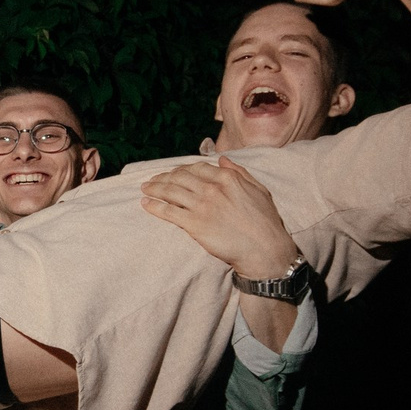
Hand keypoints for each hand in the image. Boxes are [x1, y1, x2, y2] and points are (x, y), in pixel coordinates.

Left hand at [140, 158, 299, 278]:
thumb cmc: (266, 222)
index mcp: (227, 178)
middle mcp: (212, 188)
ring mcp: (202, 205)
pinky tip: (146, 204)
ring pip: (171, 192)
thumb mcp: (258, 190)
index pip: (197, 168)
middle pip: (180, 177)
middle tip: (153, 180)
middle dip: (163, 177)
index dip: (182, 170)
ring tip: (144, 189)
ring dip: (154, 189)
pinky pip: (168, 211)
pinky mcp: (194, 224)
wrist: (264, 249)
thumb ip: (240, 172)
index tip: (174, 173)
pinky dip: (154, 206)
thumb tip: (222, 159)